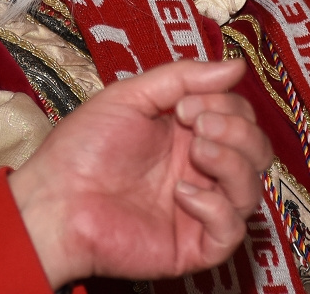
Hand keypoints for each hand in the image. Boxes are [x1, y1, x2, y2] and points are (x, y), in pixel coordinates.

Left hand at [9, 59, 271, 287]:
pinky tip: (182, 192)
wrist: (53, 202)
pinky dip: (216, 206)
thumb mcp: (130, 97)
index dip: (225, 104)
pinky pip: (232, 229)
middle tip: (196, 124)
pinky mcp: (193, 244)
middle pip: (256, 150)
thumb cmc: (80, 150)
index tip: (185, 105)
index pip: (239, 116)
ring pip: (251, 188)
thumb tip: (235, 65)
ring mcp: (199, 208)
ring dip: (231, 161)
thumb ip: (182, 77)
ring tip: (195, 151)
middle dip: (236, 129)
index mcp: (187, 134)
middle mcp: (198, 169)